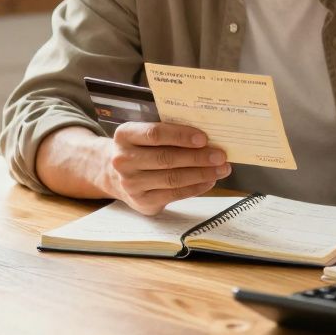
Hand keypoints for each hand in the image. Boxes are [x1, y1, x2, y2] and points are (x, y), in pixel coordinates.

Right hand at [104, 122, 231, 215]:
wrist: (114, 174)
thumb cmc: (140, 149)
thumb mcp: (144, 134)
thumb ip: (169, 132)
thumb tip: (207, 139)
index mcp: (125, 135)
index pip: (155, 134)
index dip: (181, 136)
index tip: (204, 138)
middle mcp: (123, 160)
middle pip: (166, 158)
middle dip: (198, 157)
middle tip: (220, 155)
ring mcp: (131, 183)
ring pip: (172, 178)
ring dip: (201, 174)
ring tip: (221, 169)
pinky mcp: (142, 201)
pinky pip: (174, 194)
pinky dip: (195, 187)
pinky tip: (209, 180)